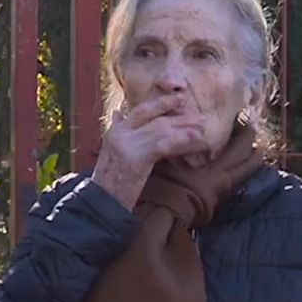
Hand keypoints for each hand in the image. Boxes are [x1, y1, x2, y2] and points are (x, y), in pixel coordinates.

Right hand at [91, 93, 208, 207]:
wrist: (100, 203)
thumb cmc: (109, 183)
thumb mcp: (110, 153)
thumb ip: (118, 132)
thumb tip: (118, 113)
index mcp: (116, 131)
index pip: (142, 111)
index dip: (161, 103)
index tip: (179, 99)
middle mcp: (121, 133)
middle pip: (155, 118)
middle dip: (179, 118)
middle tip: (200, 118)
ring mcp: (127, 143)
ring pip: (162, 129)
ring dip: (185, 129)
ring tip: (202, 131)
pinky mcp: (136, 157)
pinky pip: (164, 144)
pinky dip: (182, 142)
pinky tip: (196, 143)